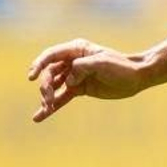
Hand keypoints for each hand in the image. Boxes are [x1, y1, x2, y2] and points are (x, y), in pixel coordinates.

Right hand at [27, 39, 147, 121]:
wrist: (136, 78)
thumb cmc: (120, 66)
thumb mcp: (101, 63)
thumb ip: (81, 67)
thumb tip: (68, 80)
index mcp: (76, 49)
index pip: (51, 55)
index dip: (38, 65)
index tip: (31, 77)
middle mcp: (72, 61)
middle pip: (49, 73)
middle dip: (45, 86)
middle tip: (47, 99)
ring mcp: (74, 76)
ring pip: (53, 86)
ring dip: (46, 98)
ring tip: (45, 109)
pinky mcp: (78, 89)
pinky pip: (61, 98)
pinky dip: (51, 107)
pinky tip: (39, 116)